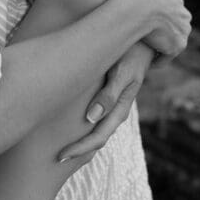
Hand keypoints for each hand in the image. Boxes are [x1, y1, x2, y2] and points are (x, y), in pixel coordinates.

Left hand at [56, 42, 155, 162]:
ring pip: (96, 131)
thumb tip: (91, 118)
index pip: (98, 138)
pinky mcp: (107, 97)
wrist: (143, 41)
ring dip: (80, 141)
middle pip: (96, 139)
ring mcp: (112, 106)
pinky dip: (83, 128)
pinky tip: (69, 128)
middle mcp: (116, 111)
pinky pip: (95, 119)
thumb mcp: (122, 72)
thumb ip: (109, 94)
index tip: (60, 157)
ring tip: (60, 148)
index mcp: (120, 110)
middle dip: (77, 151)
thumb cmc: (131, 54)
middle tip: (55, 158)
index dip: (79, 149)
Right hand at [127, 0, 190, 58]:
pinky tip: (149, 63)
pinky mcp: (178, 44)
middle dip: (166, 31)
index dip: (161, 17)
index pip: (172, 9)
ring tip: (149, 52)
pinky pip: (168, 55)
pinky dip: (159, 60)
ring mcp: (183, 29)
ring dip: (164, 45)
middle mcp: (183, 13)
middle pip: (176, 25)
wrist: (141, 6)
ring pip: (173, 40)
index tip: (151, 23)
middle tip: (150, 38)